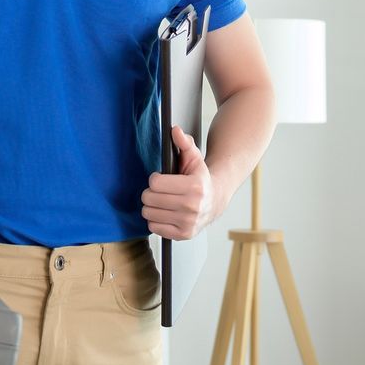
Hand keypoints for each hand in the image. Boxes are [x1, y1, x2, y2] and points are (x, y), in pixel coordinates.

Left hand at [143, 126, 214, 240]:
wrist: (215, 200)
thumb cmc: (200, 179)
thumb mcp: (194, 158)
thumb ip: (184, 143)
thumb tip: (175, 130)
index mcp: (195, 187)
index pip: (156, 184)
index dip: (155, 179)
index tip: (160, 178)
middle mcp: (192, 207)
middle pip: (149, 199)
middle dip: (150, 192)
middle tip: (159, 191)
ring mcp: (188, 222)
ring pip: (149, 213)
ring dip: (151, 206)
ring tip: (161, 201)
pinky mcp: (183, 234)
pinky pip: (154, 227)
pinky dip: (155, 220)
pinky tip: (165, 212)